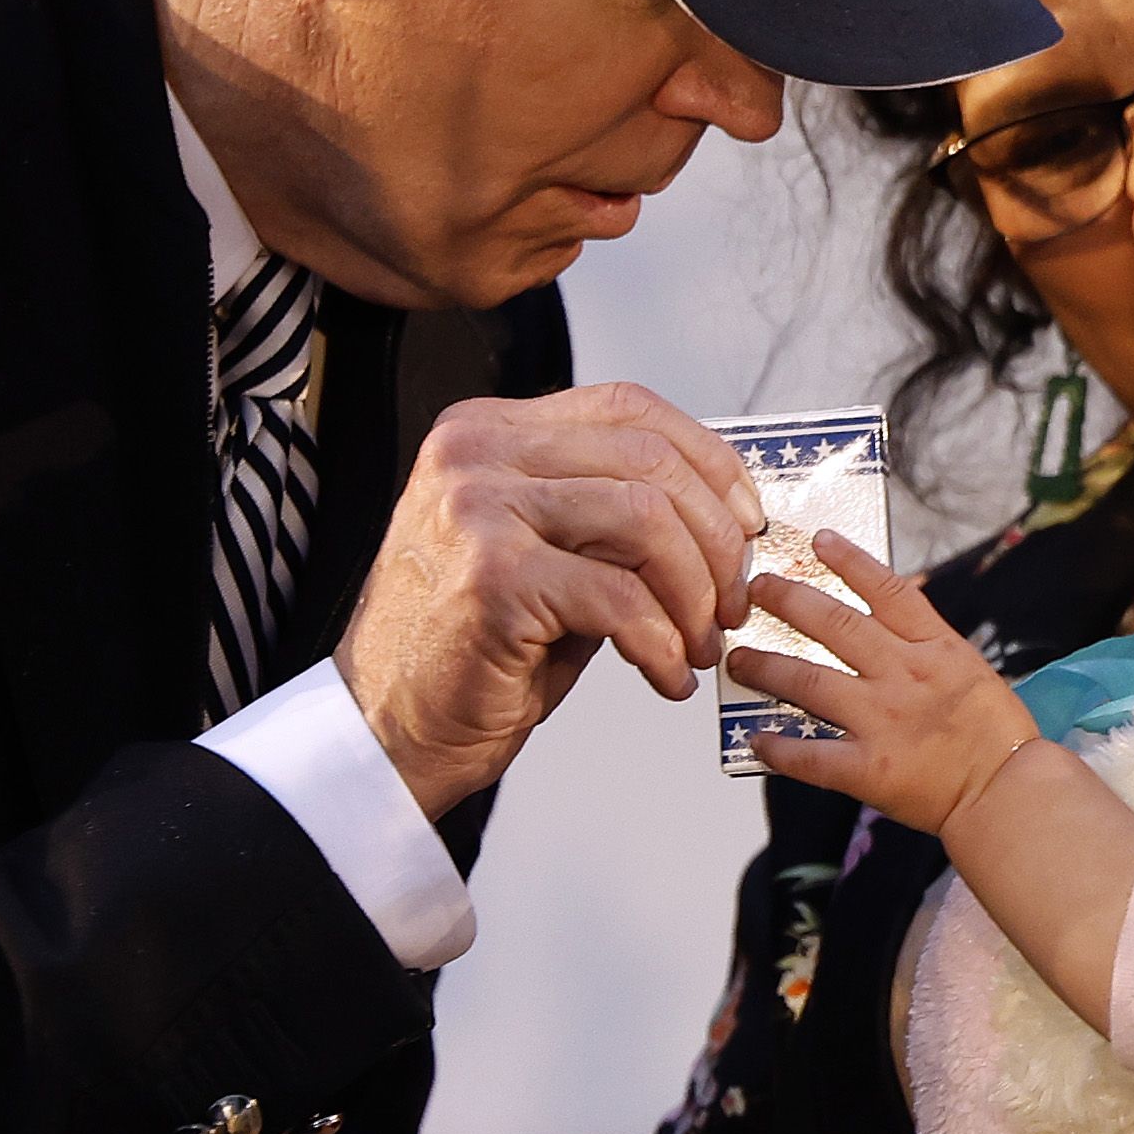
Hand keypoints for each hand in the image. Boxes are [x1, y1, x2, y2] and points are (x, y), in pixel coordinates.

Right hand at [335, 384, 759, 816]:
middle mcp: (474, 453)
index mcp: (487, 430)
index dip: (708, 459)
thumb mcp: (543, 550)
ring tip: (698, 643)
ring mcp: (477, 510)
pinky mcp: (493, 578)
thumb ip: (609, 511)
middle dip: (715, 539)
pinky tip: (665, 675)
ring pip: (646, 520)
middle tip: (728, 602)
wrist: (389, 726)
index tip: (744, 519)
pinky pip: (620, 598)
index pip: (629, 407)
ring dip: (693, 594)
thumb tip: (720, 510)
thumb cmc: (472, 648)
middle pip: (649, 460)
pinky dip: (663, 643)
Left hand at [723, 530, 1038, 834]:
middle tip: (756, 588)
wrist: (1010, 791)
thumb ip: (928, 648)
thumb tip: (891, 624)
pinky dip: (780, 749)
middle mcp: (904, 675)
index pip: (887, 590)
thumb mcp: (971, 671)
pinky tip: (756, 739)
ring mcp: (884, 721)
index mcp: (936, 649)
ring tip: (738, 658)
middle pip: (836, 626)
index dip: (850, 561)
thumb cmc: (998, 736)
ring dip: (768, 667)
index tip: (818, 540)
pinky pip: (813, 757)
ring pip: (811, 683)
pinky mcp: (870, 769)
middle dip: (789, 601)